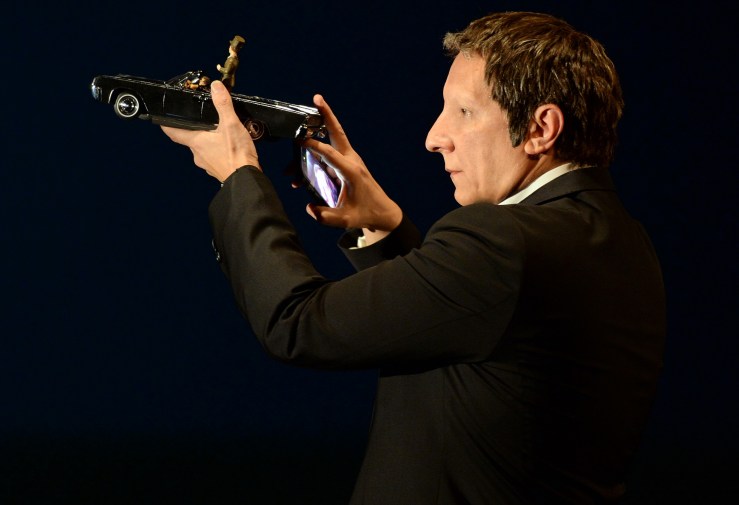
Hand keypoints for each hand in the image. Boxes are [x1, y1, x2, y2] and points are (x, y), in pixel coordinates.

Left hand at [161, 80, 258, 181]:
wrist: (246, 179)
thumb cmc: (236, 156)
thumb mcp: (231, 124)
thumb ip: (222, 104)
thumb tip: (216, 88)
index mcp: (196, 141)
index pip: (173, 132)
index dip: (166, 125)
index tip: (162, 120)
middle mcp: (198, 154)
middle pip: (190, 139)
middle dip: (196, 130)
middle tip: (204, 121)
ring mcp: (207, 164)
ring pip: (203, 149)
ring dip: (209, 141)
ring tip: (222, 133)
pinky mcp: (218, 170)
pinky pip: (214, 158)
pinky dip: (218, 151)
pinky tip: (229, 147)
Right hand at [302, 94, 401, 239]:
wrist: (383, 213)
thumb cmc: (366, 214)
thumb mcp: (346, 220)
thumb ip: (326, 217)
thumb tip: (309, 209)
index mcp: (351, 171)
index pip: (329, 152)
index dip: (314, 145)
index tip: (299, 141)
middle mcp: (351, 161)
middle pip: (337, 132)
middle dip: (326, 114)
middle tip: (316, 97)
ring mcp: (350, 161)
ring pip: (332, 139)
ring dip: (318, 131)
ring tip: (300, 131)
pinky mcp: (347, 165)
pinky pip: (329, 155)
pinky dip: (316, 153)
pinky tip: (300, 170)